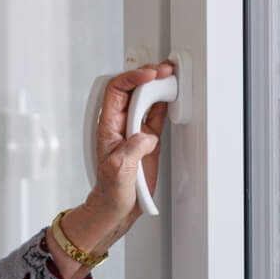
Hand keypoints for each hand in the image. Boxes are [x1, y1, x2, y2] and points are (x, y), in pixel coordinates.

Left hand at [64, 58, 174, 254]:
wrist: (116, 208)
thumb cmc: (110, 191)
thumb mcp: (119, 170)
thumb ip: (132, 149)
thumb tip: (146, 135)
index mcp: (107, 127)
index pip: (116, 92)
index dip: (132, 79)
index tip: (149, 75)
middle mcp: (119, 125)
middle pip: (131, 90)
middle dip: (147, 76)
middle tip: (164, 70)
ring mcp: (134, 131)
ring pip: (145, 100)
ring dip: (157, 87)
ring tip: (170, 77)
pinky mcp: (146, 140)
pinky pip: (155, 115)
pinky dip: (164, 103)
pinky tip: (171, 95)